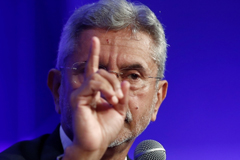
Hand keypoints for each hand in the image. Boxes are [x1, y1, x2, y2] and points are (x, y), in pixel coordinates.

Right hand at [63, 37, 129, 159]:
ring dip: (110, 86)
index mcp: (94, 91)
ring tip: (115, 99)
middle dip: (114, 81)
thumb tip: (124, 81)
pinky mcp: (78, 98)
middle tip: (119, 96)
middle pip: (101, 72)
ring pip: (97, 76)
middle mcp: (86, 89)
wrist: (97, 143)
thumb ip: (121, 95)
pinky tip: (111, 99)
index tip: (95, 40)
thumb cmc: (106, 128)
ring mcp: (81, 93)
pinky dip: (105, 89)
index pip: (93, 68)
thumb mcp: (119, 110)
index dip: (93, 53)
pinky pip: (93, 83)